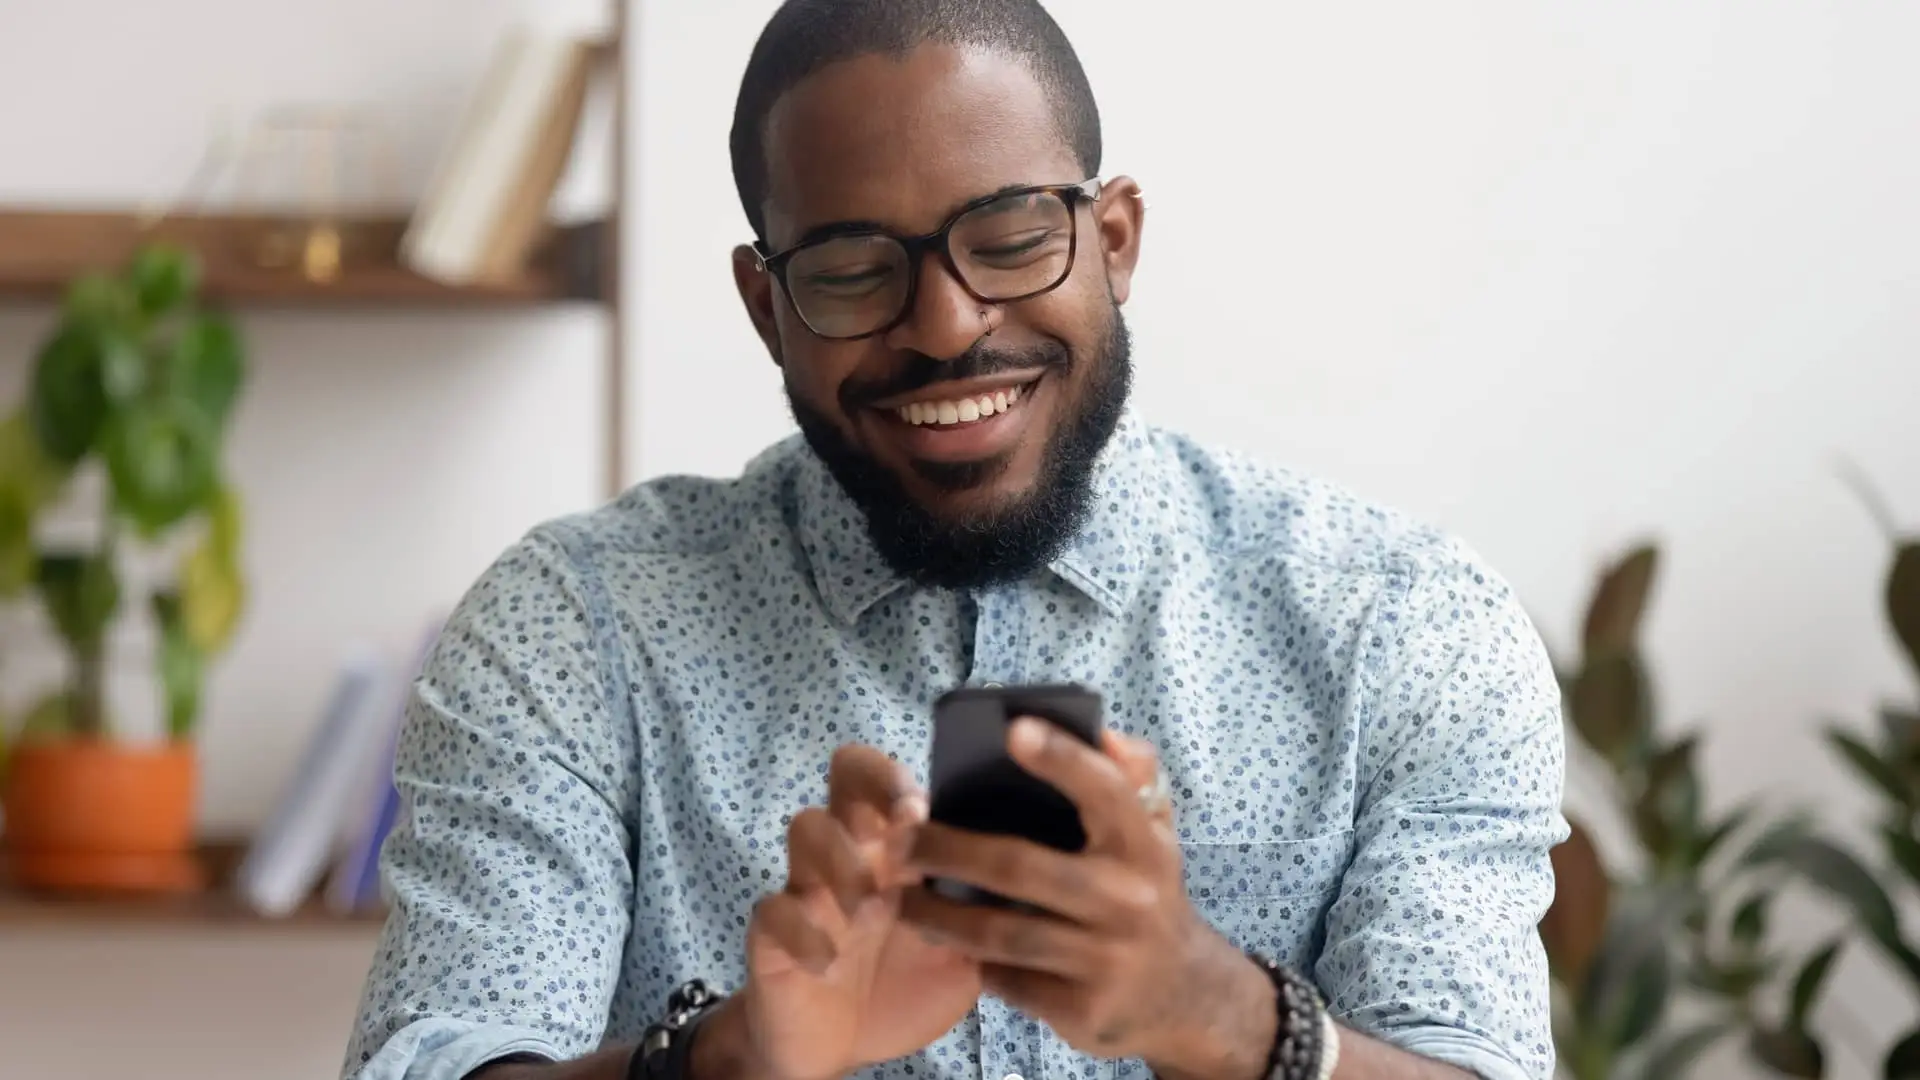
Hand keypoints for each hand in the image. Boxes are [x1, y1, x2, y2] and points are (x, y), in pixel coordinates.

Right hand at [737, 744, 981, 1079]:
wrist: (843, 1046)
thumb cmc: (904, 985)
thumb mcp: (961, 955)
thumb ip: (984, 917)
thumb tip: (1035, 887)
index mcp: (898, 849)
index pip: (891, 778)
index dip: (899, 778)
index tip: (922, 809)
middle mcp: (852, 851)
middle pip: (844, 776)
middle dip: (870, 789)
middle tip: (893, 828)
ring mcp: (808, 886)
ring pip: (806, 826)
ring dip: (840, 859)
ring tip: (866, 907)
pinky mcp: (773, 930)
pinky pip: (773, 909)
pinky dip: (801, 931)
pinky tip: (827, 962)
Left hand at [896, 720, 1258, 1067]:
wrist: (1182, 996)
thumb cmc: (1147, 891)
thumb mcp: (1155, 832)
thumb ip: (1131, 777)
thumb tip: (1104, 734)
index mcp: (1143, 845)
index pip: (1104, 791)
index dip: (1062, 759)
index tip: (1013, 730)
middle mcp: (1128, 901)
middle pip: (1019, 868)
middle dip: (947, 850)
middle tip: (899, 840)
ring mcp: (1104, 960)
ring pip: (999, 933)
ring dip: (937, 914)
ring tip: (898, 897)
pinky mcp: (1079, 1009)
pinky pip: (1006, 979)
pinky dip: (970, 959)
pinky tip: (945, 941)